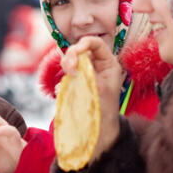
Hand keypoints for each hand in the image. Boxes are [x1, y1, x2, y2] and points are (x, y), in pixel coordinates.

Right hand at [61, 36, 121, 161]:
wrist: (99, 129)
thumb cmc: (104, 110)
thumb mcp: (99, 88)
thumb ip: (87, 72)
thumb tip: (73, 62)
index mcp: (108, 63)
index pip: (95, 43)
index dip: (82, 45)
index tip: (75, 57)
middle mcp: (97, 65)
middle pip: (79, 49)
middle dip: (71, 56)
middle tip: (69, 70)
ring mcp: (86, 73)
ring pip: (71, 59)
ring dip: (66, 65)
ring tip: (68, 78)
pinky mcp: (76, 82)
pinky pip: (66, 73)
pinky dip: (63, 78)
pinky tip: (64, 89)